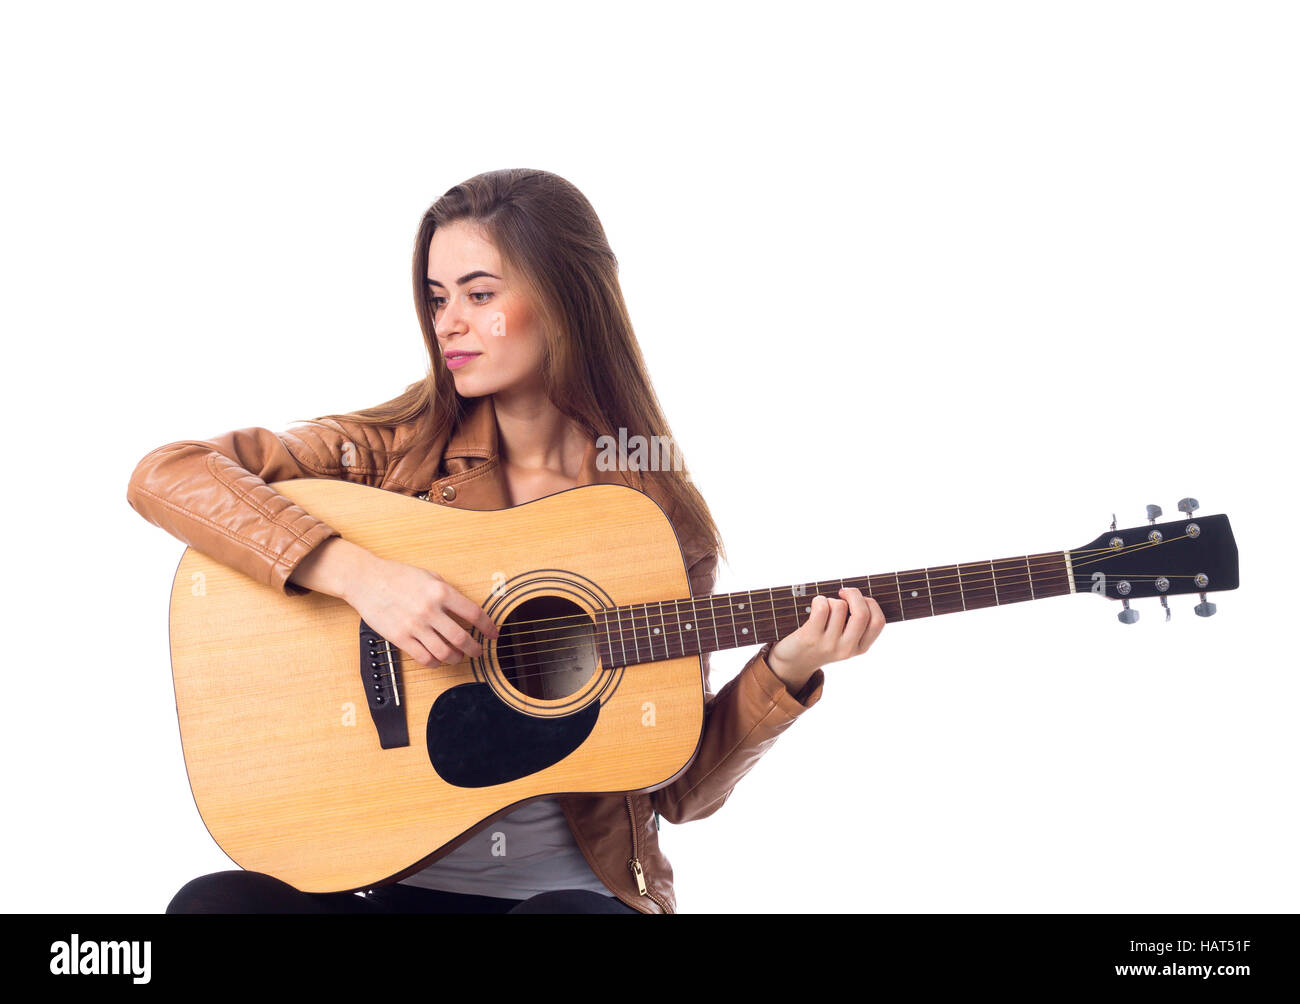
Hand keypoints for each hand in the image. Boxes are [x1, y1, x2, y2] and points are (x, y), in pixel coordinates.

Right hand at [344, 554, 499, 667]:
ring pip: (444, 652)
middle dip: (475, 649)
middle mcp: (429, 610)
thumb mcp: (429, 576)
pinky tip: (438, 659)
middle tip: (478, 652)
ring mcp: (414, 626)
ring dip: (456, 658)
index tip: (493, 634)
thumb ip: (447, 592)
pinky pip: (424, 658)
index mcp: (440, 591)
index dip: (488, 627)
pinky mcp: (400, 638)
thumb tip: (465, 609)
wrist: (366, 580)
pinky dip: (435, 663)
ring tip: (458, 657)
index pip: (473, 613)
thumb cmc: (397, 576)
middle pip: (461, 638)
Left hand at [766, 588, 883, 691]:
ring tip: (824, 607)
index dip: (871, 604)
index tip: (860, 599)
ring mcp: (828, 644)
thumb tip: (860, 595)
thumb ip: (857, 625)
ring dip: (831, 599)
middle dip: (854, 594)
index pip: (878, 622)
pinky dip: (819, 600)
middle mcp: (847, 648)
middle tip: (843, 592)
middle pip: (862, 613)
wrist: (795, 663)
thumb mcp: (846, 641)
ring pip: (840, 606)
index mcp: (860, 648)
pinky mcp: (810, 637)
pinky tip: (816, 605)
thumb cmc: (823, 643)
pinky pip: (822, 608)